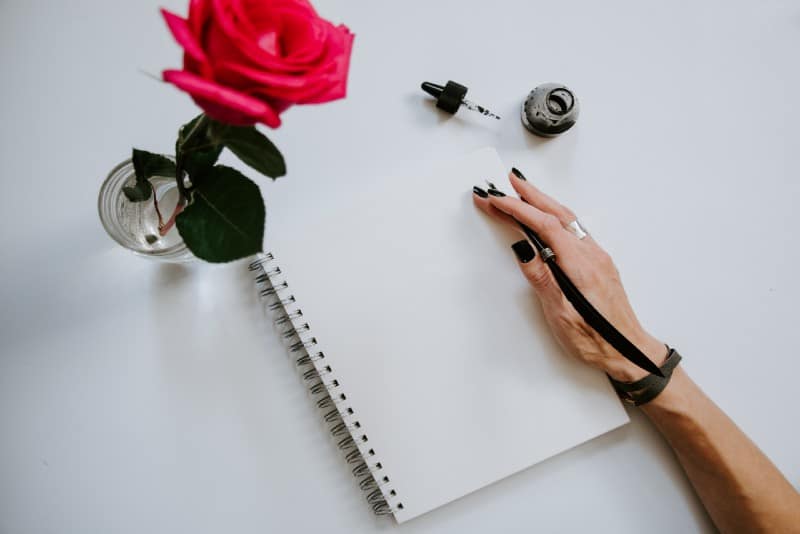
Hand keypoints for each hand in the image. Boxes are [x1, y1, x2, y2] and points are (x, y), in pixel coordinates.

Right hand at [473, 169, 666, 381]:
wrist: (628, 352)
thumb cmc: (596, 340)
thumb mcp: (560, 314)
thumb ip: (541, 279)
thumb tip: (523, 249)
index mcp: (580, 264)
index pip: (544, 225)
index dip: (517, 208)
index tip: (494, 199)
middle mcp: (591, 254)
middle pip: (557, 213)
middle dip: (529, 194)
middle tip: (506, 181)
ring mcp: (597, 256)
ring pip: (567, 219)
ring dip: (542, 202)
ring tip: (522, 191)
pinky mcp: (599, 263)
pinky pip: (574, 229)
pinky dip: (555, 216)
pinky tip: (547, 217)